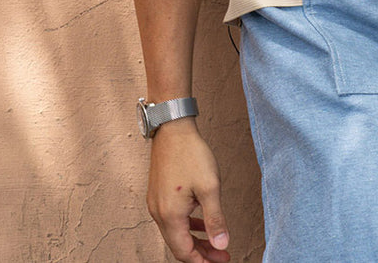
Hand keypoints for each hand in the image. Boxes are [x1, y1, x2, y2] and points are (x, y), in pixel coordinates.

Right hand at [146, 118, 230, 262]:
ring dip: (194, 240)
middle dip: (200, 253)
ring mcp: (156, 203)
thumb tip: (222, 244)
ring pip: (175, 232)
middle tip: (221, 255)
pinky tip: (200, 223)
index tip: (220, 261)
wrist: (173, 128)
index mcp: (170, 215)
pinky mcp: (158, 194)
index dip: (202, 261)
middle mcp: (158, 213)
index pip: (184, 251)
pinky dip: (187, 226)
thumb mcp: (210, 187)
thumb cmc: (190, 153)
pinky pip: (172, 219)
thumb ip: (215, 219)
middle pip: (178, 245)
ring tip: (214, 242)